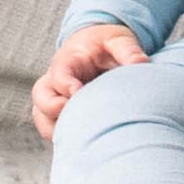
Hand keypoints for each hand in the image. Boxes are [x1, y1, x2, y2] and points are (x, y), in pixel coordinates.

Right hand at [30, 24, 148, 140]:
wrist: (97, 47)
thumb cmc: (107, 45)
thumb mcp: (118, 40)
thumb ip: (128, 50)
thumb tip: (142, 63)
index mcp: (69, 60)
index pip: (59, 73)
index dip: (65, 85)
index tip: (78, 93)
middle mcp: (55, 79)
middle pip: (41, 95)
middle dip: (52, 108)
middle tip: (74, 117)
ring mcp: (54, 96)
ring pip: (41, 115)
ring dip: (54, 127)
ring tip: (77, 136)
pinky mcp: (58, 112)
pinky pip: (50, 127)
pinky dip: (60, 135)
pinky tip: (80, 143)